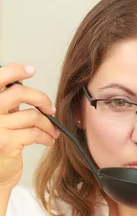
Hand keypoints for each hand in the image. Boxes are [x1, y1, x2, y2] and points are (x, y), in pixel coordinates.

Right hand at [0, 63, 58, 188]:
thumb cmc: (0, 144)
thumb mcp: (1, 118)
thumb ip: (7, 102)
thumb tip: (22, 80)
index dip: (14, 71)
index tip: (30, 70)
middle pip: (19, 93)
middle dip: (41, 99)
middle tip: (51, 109)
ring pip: (32, 115)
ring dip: (48, 124)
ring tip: (53, 131)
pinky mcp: (7, 142)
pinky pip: (35, 133)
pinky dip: (47, 136)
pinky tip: (49, 140)